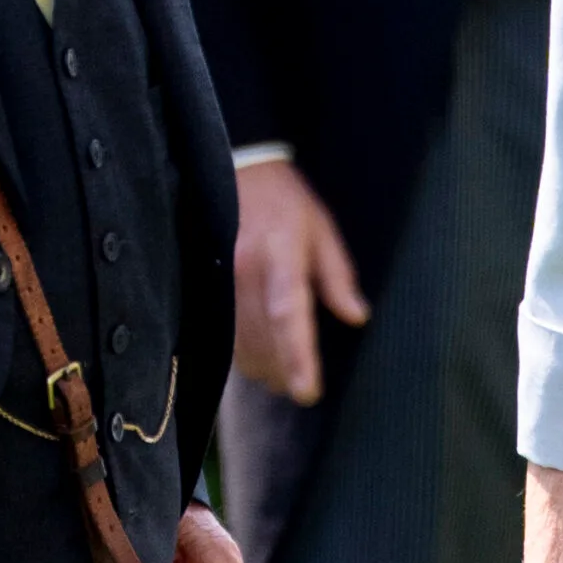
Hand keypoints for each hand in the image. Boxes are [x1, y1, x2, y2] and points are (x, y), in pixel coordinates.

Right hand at [233, 159, 367, 405]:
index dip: (296, 356)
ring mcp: (220, 276)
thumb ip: (338, 276)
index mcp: (281, 251)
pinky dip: (240, 351)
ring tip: (279, 378)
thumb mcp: (322, 229)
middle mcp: (246, 267)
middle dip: (280, 371)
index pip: (288, 312)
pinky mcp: (205, 282)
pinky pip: (221, 330)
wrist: (240, 171)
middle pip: (261, 337)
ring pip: (238, 340)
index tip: (306, 391)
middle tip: (299, 390)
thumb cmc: (287, 203)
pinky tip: (256, 358)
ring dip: (260, 366)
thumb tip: (356, 317)